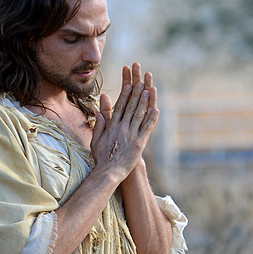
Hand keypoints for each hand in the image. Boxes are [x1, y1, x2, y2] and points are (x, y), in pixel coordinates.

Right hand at [91, 62, 158, 180]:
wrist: (109, 172)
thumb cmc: (101, 157)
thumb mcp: (96, 139)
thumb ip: (99, 124)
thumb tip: (99, 110)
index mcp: (112, 126)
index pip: (119, 106)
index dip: (125, 94)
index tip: (129, 84)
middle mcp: (122, 128)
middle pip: (131, 107)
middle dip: (136, 93)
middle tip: (141, 82)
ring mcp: (131, 135)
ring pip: (139, 115)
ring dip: (145, 102)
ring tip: (149, 90)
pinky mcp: (139, 143)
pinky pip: (147, 128)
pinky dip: (151, 118)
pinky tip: (156, 110)